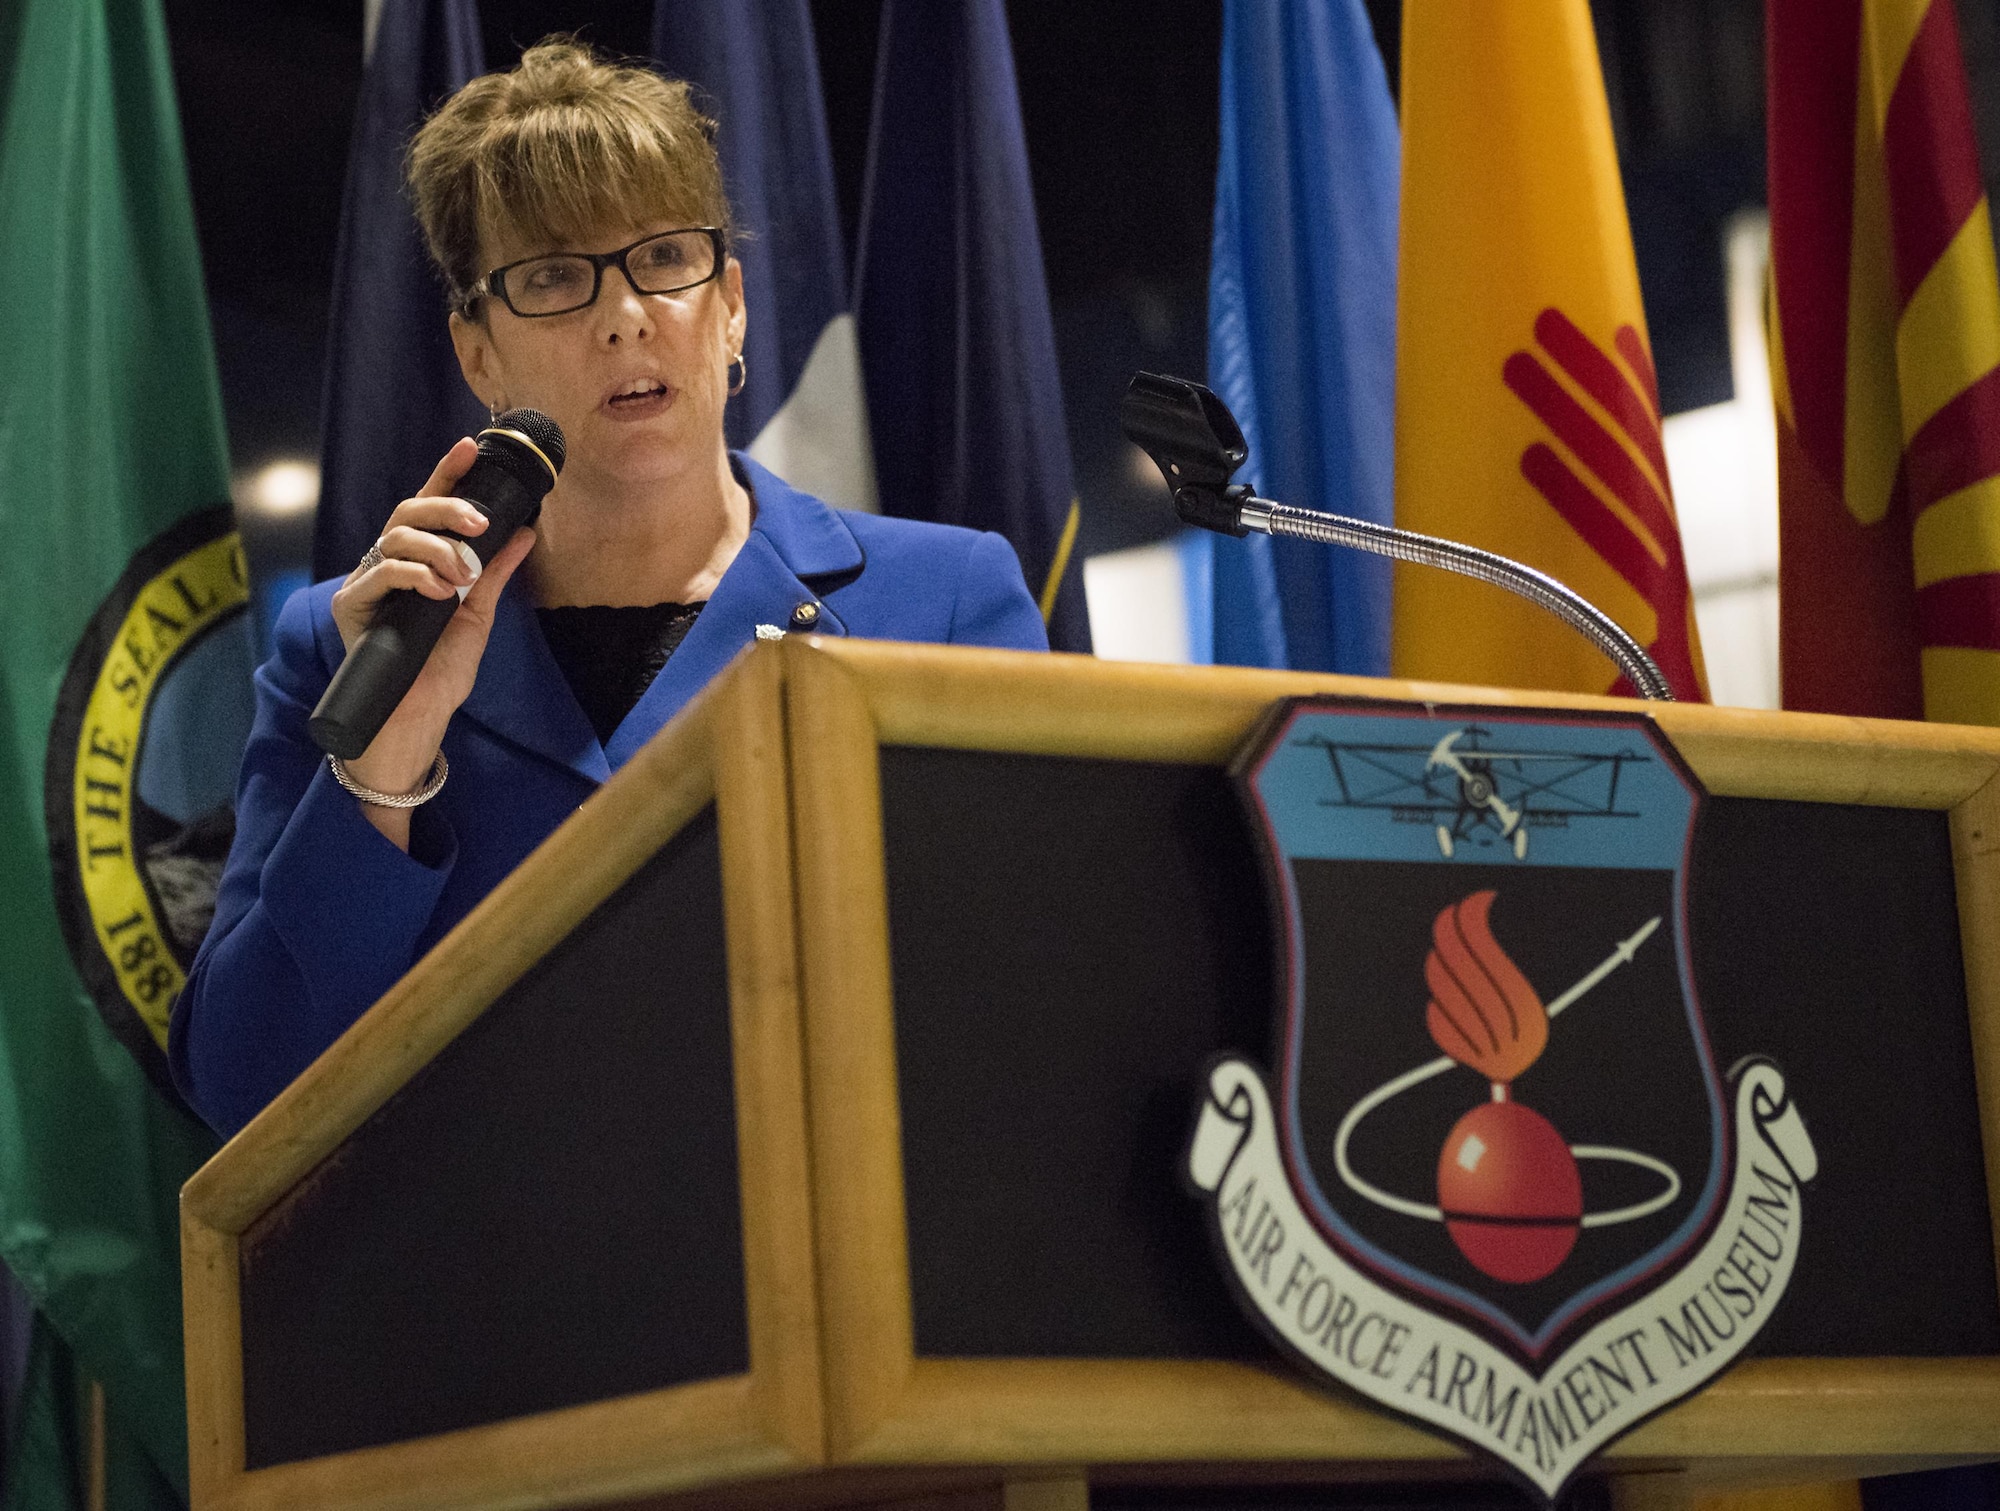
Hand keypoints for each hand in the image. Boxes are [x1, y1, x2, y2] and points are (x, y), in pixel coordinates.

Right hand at [329, 438, 536, 798]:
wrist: (419, 717)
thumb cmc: (440, 669)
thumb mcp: (478, 616)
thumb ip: (494, 573)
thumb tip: (524, 532)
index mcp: (418, 562)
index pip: (428, 509)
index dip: (445, 476)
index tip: (469, 448)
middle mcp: (387, 566)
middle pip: (406, 514)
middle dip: (446, 509)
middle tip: (478, 523)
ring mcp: (367, 584)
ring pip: (394, 538)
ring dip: (437, 548)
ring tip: (462, 576)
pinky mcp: (351, 607)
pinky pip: (380, 573)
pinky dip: (415, 575)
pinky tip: (440, 590)